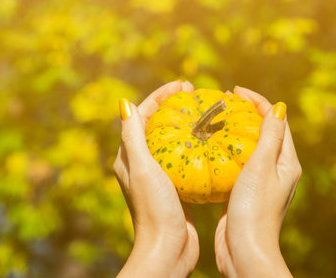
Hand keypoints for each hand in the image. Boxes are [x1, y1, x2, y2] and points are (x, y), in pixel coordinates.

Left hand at [113, 81, 198, 277]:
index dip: (160, 96)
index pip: (141, 116)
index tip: (182, 85)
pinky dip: (196, 145)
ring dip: (186, 123)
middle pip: (157, 124)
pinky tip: (212, 142)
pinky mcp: (175, 187)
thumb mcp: (142, 169)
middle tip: (195, 93)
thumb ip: (132, 137)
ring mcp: (159, 176)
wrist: (168, 249)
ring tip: (204, 112)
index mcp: (129, 157)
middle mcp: (141, 164)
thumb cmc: (154, 209)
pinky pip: (185, 158)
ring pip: (172, 140)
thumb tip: (124, 103)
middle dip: (173, 105)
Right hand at [215, 86, 301, 277]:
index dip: (258, 101)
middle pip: (265, 131)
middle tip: (224, 101)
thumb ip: (270, 137)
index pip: (276, 120)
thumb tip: (279, 107)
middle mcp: (277, 170)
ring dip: (236, 130)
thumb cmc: (254, 209)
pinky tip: (211, 148)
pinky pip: (238, 163)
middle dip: (247, 112)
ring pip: (250, 147)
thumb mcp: (262, 167)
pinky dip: (227, 151)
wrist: (244, 250)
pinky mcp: (245, 192)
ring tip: (217, 118)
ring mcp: (261, 181)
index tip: (236, 90)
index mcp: (287, 162)